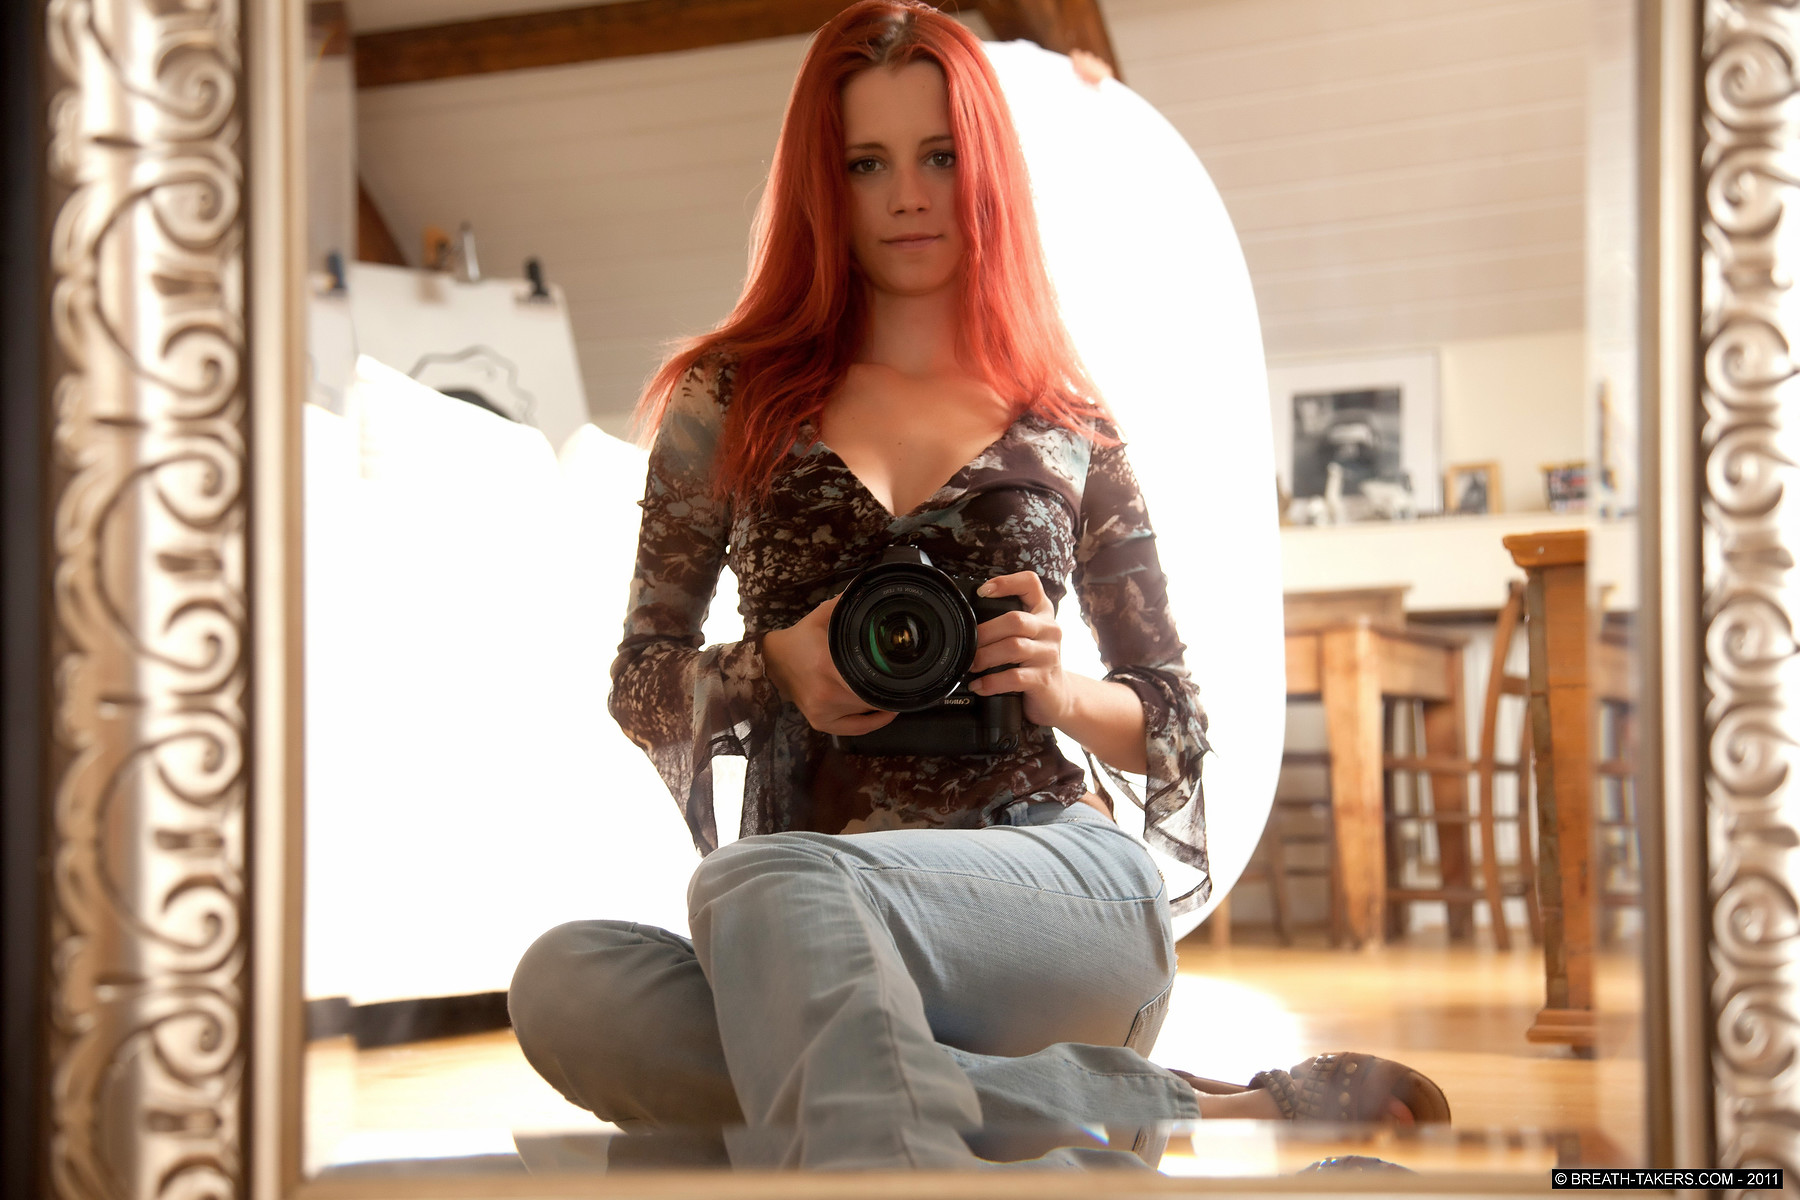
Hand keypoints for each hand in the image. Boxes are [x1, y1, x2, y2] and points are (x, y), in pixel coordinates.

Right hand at [763, 593, 898, 737]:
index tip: (907, 669)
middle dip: (889, 686)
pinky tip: (887, 712)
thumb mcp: (822, 616)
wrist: (773, 662)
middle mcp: (826, 692)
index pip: (871, 677)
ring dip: (880, 699)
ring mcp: (823, 712)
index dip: (892, 676)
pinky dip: (874, 722)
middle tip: (904, 676)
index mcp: (828, 664)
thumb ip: (846, 604)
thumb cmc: (800, 639)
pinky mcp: (821, 723)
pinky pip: (856, 729)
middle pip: (873, 695)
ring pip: (866, 709)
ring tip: (892, 686)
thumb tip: (871, 590)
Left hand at [967, 570, 1073, 727]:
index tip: (982, 591)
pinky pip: (1014, 677)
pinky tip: (980, 685)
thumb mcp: (1025, 636)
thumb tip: (965, 622)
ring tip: (971, 665)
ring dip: (986, 656)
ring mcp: (1049, 655)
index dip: (1007, 582)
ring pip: (1014, 647)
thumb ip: (1004, 623)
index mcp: (1042, 612)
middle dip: (985, 631)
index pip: (1031, 584)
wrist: (1056, 696)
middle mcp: (1049, 629)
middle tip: (967, 644)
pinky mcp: (1044, 680)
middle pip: (1015, 620)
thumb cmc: (1033, 661)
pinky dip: (992, 682)